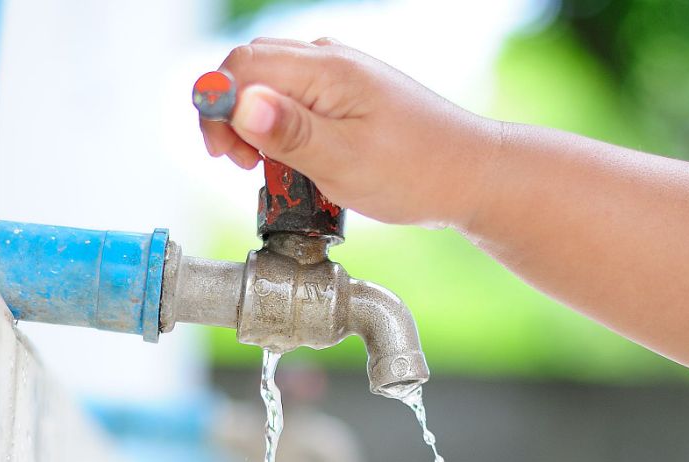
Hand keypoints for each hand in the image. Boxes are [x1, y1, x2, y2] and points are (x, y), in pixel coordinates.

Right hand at [200, 38, 496, 227]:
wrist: (470, 174)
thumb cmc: (415, 172)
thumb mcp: (344, 161)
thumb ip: (288, 132)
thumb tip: (239, 104)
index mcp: (326, 69)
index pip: (241, 66)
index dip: (218, 108)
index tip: (226, 154)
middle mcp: (330, 59)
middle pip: (249, 68)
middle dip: (232, 115)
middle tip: (244, 164)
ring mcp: (339, 74)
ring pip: (270, 83)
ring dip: (255, 123)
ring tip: (270, 167)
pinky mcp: (346, 94)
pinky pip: (294, 97)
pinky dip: (280, 126)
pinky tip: (294, 159)